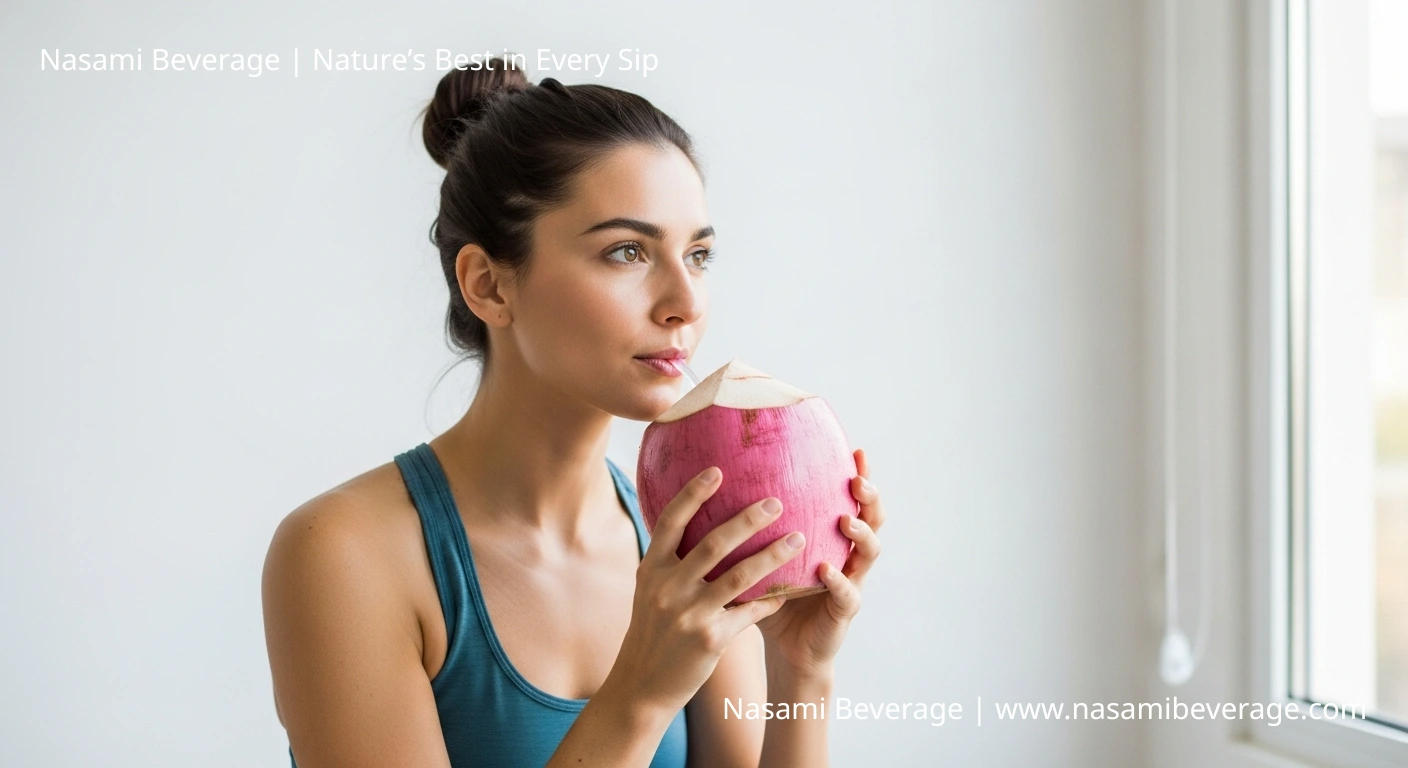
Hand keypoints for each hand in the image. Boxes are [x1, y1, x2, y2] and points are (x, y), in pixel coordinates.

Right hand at [608, 466, 806, 712]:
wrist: (641, 684)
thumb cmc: (652, 629)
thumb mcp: (649, 589)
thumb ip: (668, 558)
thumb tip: (690, 518)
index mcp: (651, 568)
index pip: (671, 521)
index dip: (693, 493)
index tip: (718, 470)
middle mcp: (668, 587)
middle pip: (713, 543)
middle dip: (747, 520)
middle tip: (776, 501)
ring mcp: (689, 614)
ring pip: (739, 576)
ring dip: (773, 556)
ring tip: (799, 539)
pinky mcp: (711, 639)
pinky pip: (749, 612)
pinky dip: (771, 598)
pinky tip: (792, 589)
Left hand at [755, 448, 884, 677]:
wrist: (788, 649)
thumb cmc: (774, 597)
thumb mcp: (765, 557)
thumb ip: (754, 530)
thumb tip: (718, 488)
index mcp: (834, 538)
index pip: (853, 499)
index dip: (860, 474)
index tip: (857, 449)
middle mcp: (849, 555)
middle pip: (874, 518)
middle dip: (870, 497)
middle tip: (857, 480)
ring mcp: (852, 582)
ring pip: (871, 552)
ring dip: (861, 533)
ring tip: (846, 519)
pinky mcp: (845, 611)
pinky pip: (847, 593)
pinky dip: (838, 580)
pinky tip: (825, 570)